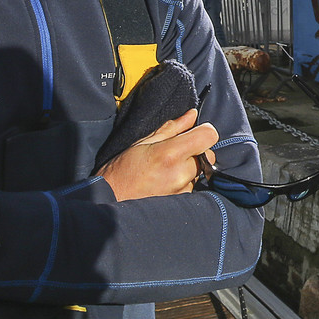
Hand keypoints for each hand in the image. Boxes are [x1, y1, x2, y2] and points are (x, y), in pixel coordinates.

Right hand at [99, 108, 219, 200]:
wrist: (110, 201)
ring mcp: (182, 190)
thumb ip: (172, 129)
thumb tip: (192, 115)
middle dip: (197, 151)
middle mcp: (181, 173)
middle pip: (208, 155)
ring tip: (166, 169)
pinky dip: (185, 181)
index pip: (209, 136)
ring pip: (201, 171)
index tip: (194, 132)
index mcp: (171, 154)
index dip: (204, 131)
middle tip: (176, 152)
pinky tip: (166, 181)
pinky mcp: (181, 202)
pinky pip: (193, 185)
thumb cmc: (122, 170)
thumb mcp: (143, 142)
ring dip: (190, 167)